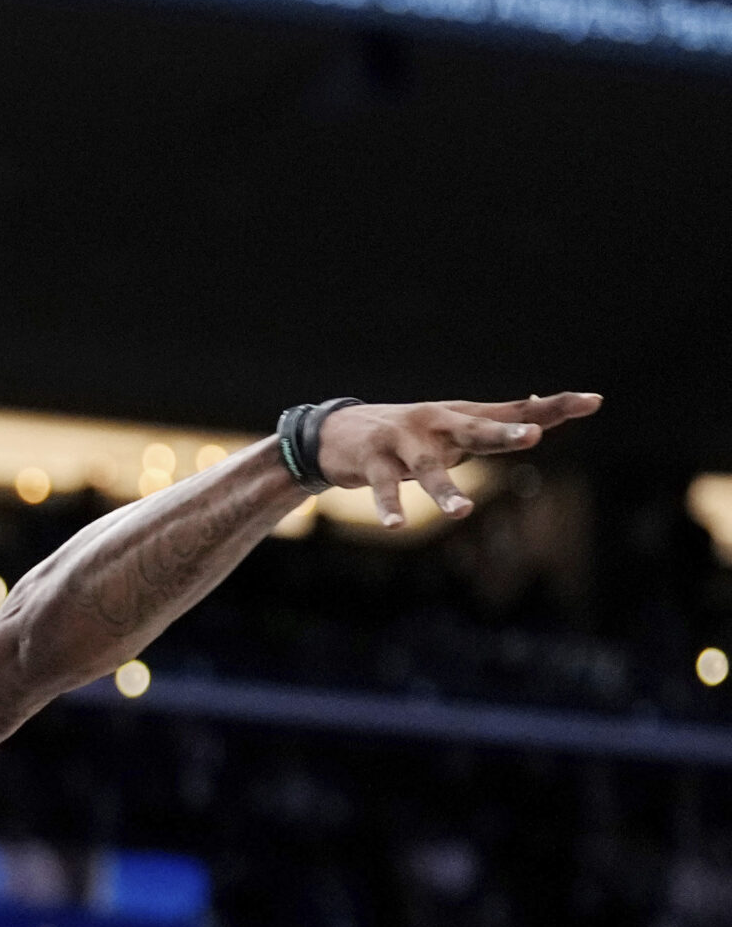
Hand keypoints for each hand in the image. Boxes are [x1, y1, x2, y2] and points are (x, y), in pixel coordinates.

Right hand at [316, 392, 600, 528]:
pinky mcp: (373, 460)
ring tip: (462, 511)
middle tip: (530, 436)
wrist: (333, 434)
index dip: (552, 406)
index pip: (513, 409)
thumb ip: (487, 423)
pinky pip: (385, 488)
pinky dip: (389, 508)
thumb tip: (537, 411)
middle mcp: (436, 423)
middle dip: (503, 433)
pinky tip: (396, 525)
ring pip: (427, 467)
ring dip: (444, 490)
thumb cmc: (404, 435)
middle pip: (476, 428)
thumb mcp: (447, 427)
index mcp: (460, 416)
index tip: (593, 401)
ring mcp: (402, 440)